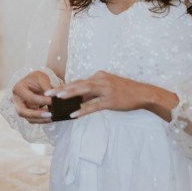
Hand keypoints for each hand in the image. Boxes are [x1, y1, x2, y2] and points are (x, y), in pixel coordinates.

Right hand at [12, 70, 54, 123]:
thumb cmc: (37, 78)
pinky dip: (41, 120)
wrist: (35, 82)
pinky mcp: (26, 113)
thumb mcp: (41, 78)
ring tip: (52, 117)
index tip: (53, 101)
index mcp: (18, 89)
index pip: (30, 98)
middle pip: (23, 112)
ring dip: (40, 119)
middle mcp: (16, 100)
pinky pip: (33, 119)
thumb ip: (47, 87)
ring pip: (28, 118)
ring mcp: (20, 108)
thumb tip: (53, 96)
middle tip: (50, 114)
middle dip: (37, 114)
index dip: (42, 100)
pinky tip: (50, 118)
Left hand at [45, 71, 177, 121]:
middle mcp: (101, 80)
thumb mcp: (108, 87)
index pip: (79, 81)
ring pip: (84, 91)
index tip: (52, 91)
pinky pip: (94, 106)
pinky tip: (73, 114)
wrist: (143, 93)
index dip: (65, 87)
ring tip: (57, 99)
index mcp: (99, 76)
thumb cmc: (125, 91)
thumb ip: (93, 92)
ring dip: (70, 94)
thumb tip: (77, 100)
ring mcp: (106, 90)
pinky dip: (83, 110)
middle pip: (78, 84)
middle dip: (62, 89)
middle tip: (48, 93)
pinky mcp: (111, 101)